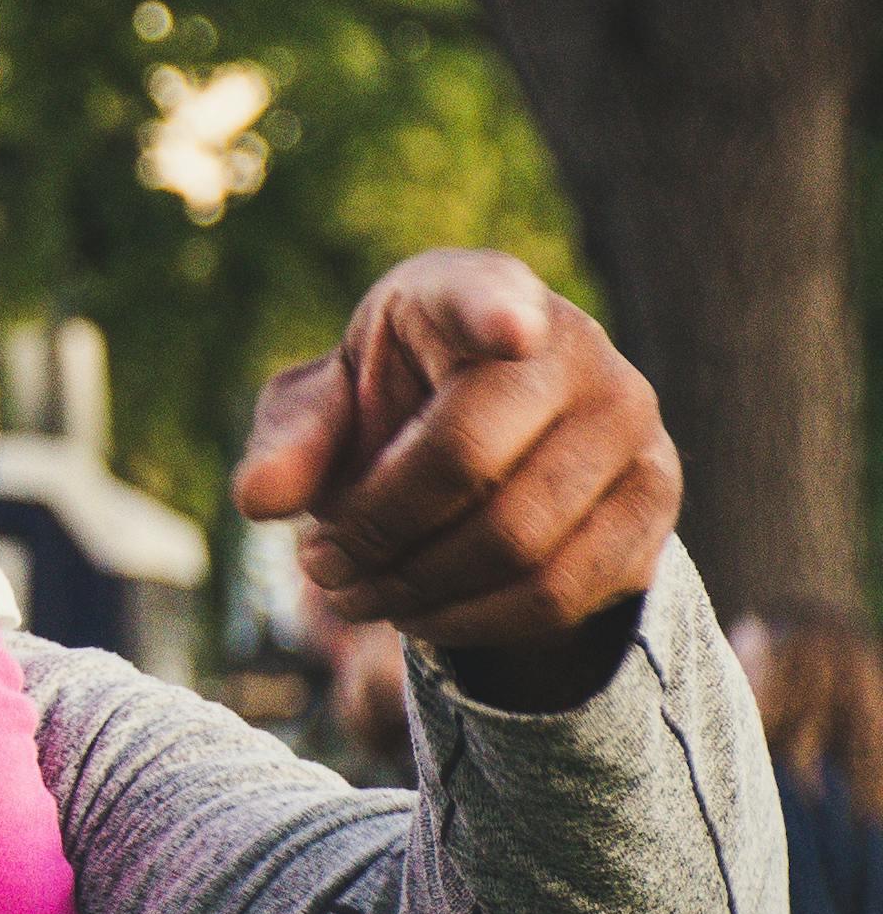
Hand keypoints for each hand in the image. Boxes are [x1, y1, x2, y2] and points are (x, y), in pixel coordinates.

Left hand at [232, 251, 681, 702]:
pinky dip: (475, 623)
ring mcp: (631, 424)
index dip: (498, 314)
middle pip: (471, 460)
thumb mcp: (323, 407)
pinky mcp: (654, 504)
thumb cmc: (391, 407)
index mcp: (478, 289)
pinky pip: (560, 594)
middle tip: (321, 565)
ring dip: (418, 590)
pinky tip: (422, 615)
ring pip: (519, 543)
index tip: (508, 331)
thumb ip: (291, 439)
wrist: (493, 445)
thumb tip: (259, 499)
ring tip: (358, 595)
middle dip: (377, 532)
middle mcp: (575, 347)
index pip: (490, 298)